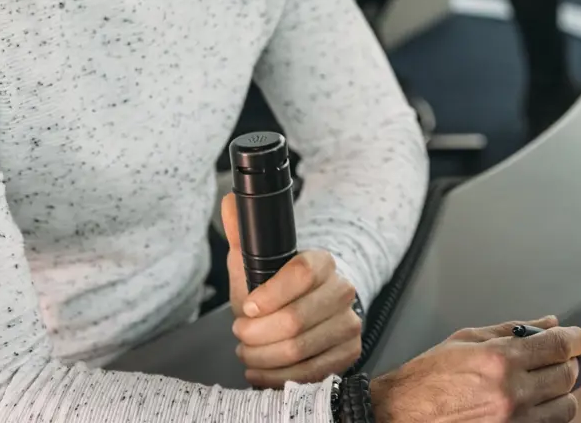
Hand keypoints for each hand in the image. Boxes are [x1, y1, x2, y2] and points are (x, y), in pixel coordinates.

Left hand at [222, 195, 362, 387]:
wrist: (306, 314)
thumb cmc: (277, 290)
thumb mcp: (256, 260)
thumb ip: (243, 232)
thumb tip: (231, 202)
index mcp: (321, 263)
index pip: (302, 274)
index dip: (269, 296)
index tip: (246, 308)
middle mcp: (342, 291)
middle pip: (296, 321)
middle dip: (256, 335)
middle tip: (240, 335)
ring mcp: (349, 324)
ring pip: (300, 351)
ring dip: (263, 358)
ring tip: (248, 353)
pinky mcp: (349, 353)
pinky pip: (311, 374)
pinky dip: (278, 378)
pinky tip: (262, 371)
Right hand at [370, 317, 580, 422]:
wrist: (402, 415)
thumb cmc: (428, 377)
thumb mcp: (467, 340)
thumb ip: (513, 330)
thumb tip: (549, 323)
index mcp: (501, 360)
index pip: (561, 346)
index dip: (575, 339)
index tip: (576, 338)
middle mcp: (512, 393)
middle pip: (568, 374)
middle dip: (564, 363)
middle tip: (551, 359)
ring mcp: (514, 422)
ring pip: (566, 406)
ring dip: (559, 393)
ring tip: (541, 386)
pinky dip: (547, 415)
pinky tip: (530, 406)